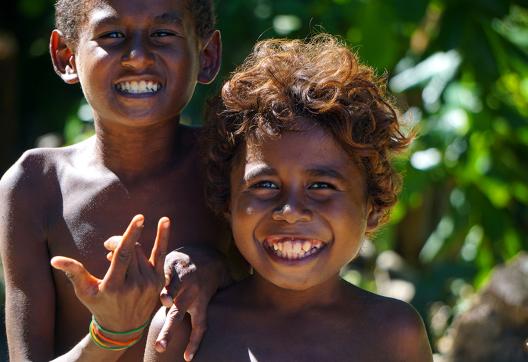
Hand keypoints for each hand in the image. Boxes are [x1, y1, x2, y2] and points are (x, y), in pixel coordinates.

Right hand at [51, 215, 168, 333]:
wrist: (123, 328)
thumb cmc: (99, 305)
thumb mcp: (84, 291)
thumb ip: (73, 272)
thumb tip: (55, 259)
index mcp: (115, 286)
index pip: (124, 255)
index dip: (131, 234)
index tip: (139, 217)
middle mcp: (135, 285)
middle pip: (132, 249)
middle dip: (119, 241)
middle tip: (108, 246)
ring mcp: (149, 283)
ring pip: (142, 251)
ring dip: (131, 246)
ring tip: (118, 255)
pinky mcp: (159, 281)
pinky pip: (162, 254)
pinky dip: (163, 237)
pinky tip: (165, 221)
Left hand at [105, 242, 227, 360]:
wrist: (207, 265)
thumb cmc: (177, 263)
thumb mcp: (163, 257)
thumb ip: (136, 258)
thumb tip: (107, 252)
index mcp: (175, 269)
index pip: (167, 274)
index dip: (166, 284)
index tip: (162, 296)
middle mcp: (186, 282)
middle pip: (175, 293)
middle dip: (169, 298)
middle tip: (162, 305)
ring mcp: (193, 296)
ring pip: (181, 313)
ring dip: (171, 329)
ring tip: (160, 346)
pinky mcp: (201, 308)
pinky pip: (200, 327)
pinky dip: (195, 343)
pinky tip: (187, 357)